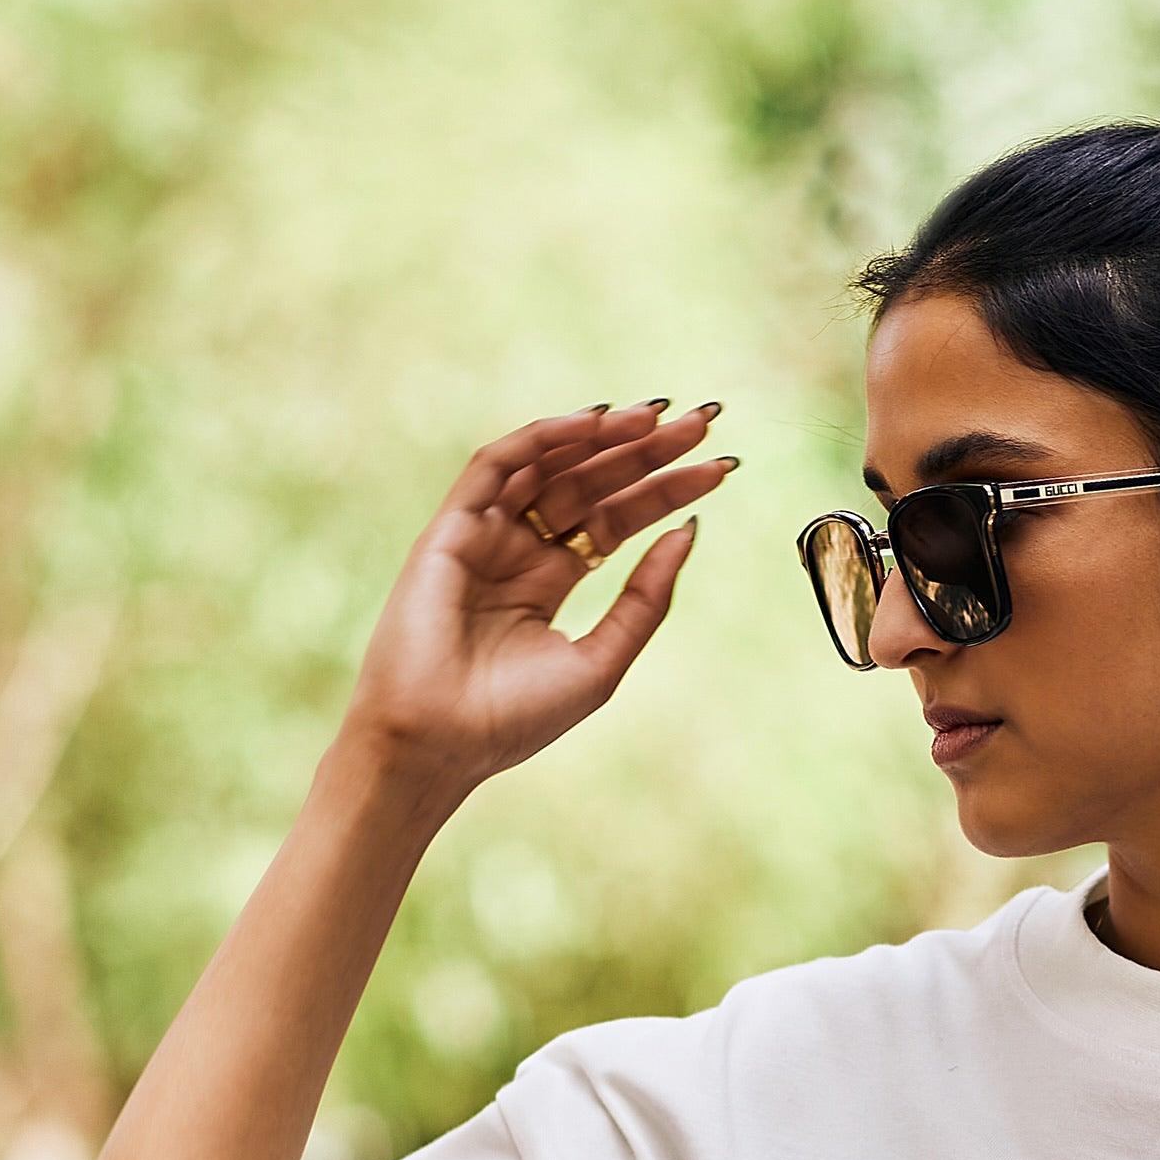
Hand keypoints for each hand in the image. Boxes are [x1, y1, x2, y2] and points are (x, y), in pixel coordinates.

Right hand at [342, 398, 733, 805]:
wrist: (439, 743)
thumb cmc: (513, 718)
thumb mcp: (601, 660)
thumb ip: (645, 600)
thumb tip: (688, 532)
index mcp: (549, 580)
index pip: (617, 519)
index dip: (666, 490)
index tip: (720, 467)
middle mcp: (517, 549)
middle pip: (592, 484)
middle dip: (647, 452)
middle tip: (702, 424)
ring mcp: (484, 535)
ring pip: (551, 465)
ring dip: (606, 436)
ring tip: (661, 417)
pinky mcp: (450, 528)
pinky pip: (496, 465)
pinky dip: (544, 437)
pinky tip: (596, 422)